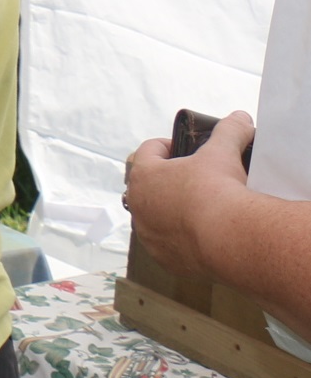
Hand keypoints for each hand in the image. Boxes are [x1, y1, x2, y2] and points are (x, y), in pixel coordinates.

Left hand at [125, 111, 253, 273]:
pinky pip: (169, 246)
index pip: (148, 151)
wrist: (229, 238)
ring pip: (155, 218)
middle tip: (193, 179)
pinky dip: (181, 239)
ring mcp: (149, 235)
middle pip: (148, 187)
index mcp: (144, 175)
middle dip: (167, 181)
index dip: (166, 145)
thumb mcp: (222, 153)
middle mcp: (138, 206)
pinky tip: (202, 236)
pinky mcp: (165, 259)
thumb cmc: (217, 190)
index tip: (183, 148)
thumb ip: (228, 131)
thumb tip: (239, 118)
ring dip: (171, 212)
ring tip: (198, 210)